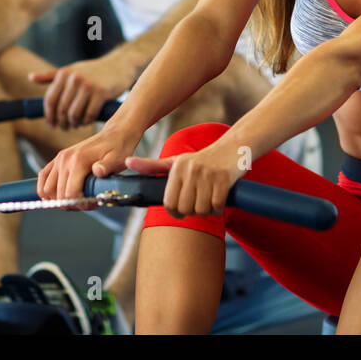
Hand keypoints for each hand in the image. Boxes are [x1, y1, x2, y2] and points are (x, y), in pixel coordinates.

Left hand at [29, 52, 136, 129]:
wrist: (120, 65)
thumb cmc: (94, 71)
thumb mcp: (72, 70)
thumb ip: (51, 76)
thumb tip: (30, 78)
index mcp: (64, 73)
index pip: (50, 100)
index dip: (49, 115)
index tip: (51, 124)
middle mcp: (74, 78)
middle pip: (62, 109)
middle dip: (62, 122)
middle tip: (65, 128)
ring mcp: (88, 85)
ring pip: (75, 114)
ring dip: (74, 123)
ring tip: (76, 124)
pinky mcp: (101, 92)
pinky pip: (89, 114)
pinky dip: (87, 121)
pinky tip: (87, 121)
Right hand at [38, 124, 143, 200]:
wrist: (115, 135)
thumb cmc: (118, 149)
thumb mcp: (118, 159)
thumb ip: (107, 166)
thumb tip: (97, 171)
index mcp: (78, 160)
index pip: (70, 193)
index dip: (80, 204)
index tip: (93, 204)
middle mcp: (65, 159)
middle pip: (58, 194)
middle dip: (71, 204)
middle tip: (86, 204)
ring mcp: (59, 159)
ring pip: (46, 189)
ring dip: (58, 199)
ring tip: (75, 199)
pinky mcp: (57, 159)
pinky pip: (43, 177)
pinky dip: (46, 190)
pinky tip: (58, 195)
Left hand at [125, 142, 246, 218]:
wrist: (233, 147)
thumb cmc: (202, 159)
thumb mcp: (176, 161)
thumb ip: (151, 165)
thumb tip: (127, 162)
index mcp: (176, 167)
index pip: (169, 203)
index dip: (175, 212)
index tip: (182, 210)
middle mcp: (190, 169)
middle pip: (185, 209)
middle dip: (192, 211)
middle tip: (198, 203)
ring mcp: (208, 174)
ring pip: (201, 210)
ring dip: (206, 210)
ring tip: (209, 199)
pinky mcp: (224, 179)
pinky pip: (217, 207)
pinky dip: (218, 208)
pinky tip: (219, 199)